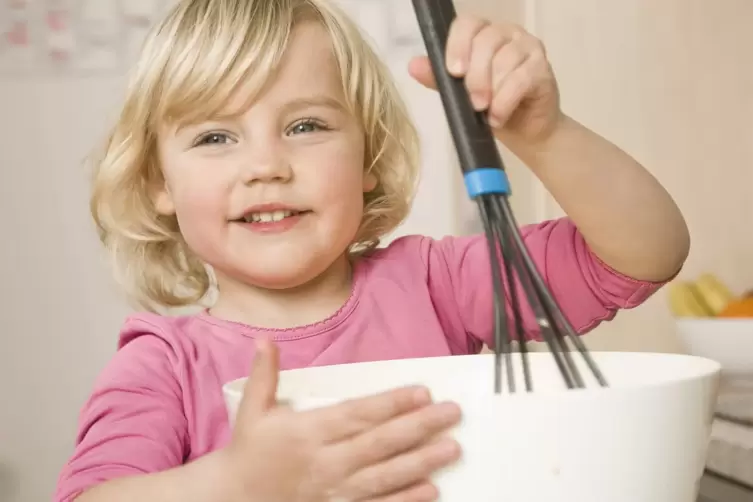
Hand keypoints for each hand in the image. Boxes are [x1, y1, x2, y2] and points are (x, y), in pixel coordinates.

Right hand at [219, 340, 462, 501]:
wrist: (235, 498)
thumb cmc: (250, 451)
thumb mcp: (252, 411)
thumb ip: (264, 375)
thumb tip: (265, 339)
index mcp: (308, 431)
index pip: (357, 414)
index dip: (391, 403)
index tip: (422, 391)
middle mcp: (325, 461)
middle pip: (379, 443)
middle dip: (419, 427)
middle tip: (452, 413)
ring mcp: (334, 489)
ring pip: (384, 476)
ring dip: (421, 462)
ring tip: (452, 448)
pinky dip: (405, 499)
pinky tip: (432, 489)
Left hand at [409, 15, 562, 144]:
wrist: (525, 132)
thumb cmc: (491, 108)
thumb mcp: (459, 96)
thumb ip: (439, 79)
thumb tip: (413, 65)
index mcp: (483, 35)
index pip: (467, 24)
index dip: (458, 44)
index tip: (453, 72)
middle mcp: (507, 34)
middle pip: (486, 41)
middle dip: (476, 76)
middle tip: (473, 103)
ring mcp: (528, 47)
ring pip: (505, 60)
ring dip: (493, 91)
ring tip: (486, 113)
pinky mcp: (543, 67)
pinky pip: (522, 78)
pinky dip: (506, 101)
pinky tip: (498, 116)